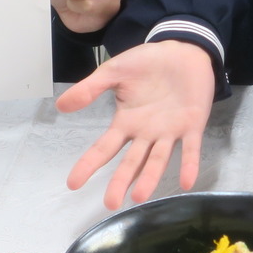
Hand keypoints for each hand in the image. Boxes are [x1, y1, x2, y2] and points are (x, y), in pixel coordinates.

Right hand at [60, 40, 215, 208]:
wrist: (182, 49)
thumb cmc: (147, 63)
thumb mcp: (114, 72)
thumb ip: (90, 89)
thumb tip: (60, 105)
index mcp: (126, 122)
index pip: (104, 148)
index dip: (89, 165)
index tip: (73, 183)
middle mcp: (146, 133)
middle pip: (131, 162)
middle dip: (120, 181)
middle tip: (110, 203)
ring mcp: (169, 131)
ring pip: (158, 159)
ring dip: (150, 177)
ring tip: (139, 197)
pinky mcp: (193, 125)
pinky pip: (190, 148)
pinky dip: (188, 164)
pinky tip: (186, 181)